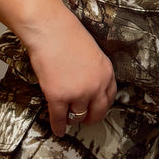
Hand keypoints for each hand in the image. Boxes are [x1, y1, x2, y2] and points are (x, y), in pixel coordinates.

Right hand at [24, 9, 116, 136]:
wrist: (49, 29)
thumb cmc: (66, 34)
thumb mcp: (91, 53)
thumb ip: (93, 71)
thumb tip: (87, 86)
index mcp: (106, 72)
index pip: (110, 97)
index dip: (102, 106)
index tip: (96, 109)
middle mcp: (96, 85)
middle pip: (97, 112)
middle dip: (90, 118)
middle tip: (84, 120)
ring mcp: (78, 93)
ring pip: (78, 116)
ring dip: (73, 119)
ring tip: (68, 120)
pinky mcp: (58, 97)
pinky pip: (60, 119)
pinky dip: (58, 126)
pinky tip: (58, 129)